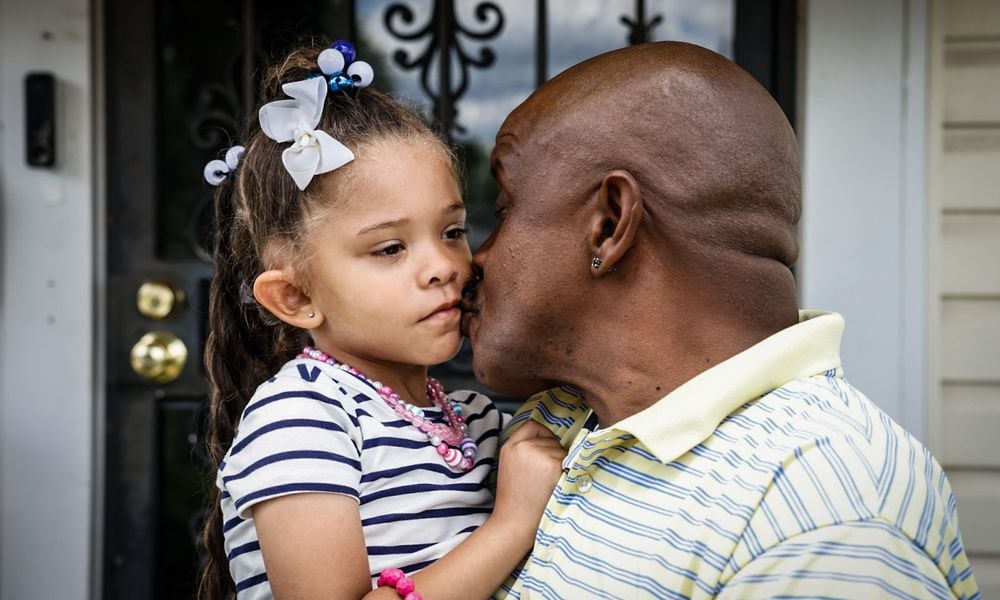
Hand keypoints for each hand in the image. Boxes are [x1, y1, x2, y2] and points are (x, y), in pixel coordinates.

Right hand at [492, 420, 565, 539]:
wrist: (515, 522)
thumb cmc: (514, 499)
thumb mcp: (510, 466)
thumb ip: (523, 450)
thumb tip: (548, 440)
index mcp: (510, 446)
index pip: (532, 425)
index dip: (542, 435)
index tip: (545, 447)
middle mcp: (524, 447)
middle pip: (550, 438)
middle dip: (552, 453)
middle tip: (543, 476)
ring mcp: (539, 455)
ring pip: (561, 450)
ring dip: (560, 463)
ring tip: (546, 483)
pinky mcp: (553, 466)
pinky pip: (568, 461)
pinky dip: (566, 472)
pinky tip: (553, 485)